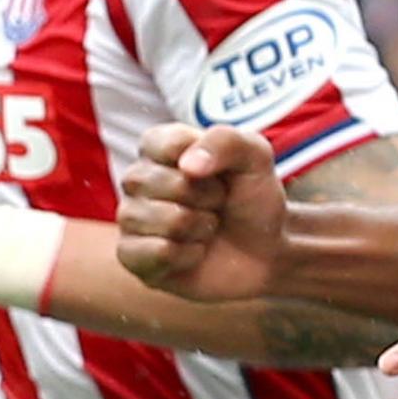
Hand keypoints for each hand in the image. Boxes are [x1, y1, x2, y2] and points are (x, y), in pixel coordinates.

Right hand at [116, 123, 290, 301]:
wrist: (265, 251)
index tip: (220, 172)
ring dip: (198, 228)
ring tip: (207, 228)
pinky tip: (194, 253)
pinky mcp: (133, 256)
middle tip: (216, 205)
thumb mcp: (254, 157)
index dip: (204, 161)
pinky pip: (154, 253)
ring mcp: (132, 218)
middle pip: (154, 182)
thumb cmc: (252, 198)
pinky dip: (187, 255)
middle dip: (203, 197)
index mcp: (158, 146)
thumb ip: (225, 142)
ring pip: (158, 219)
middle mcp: (138, 179)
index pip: (164, 144)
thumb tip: (187, 166)